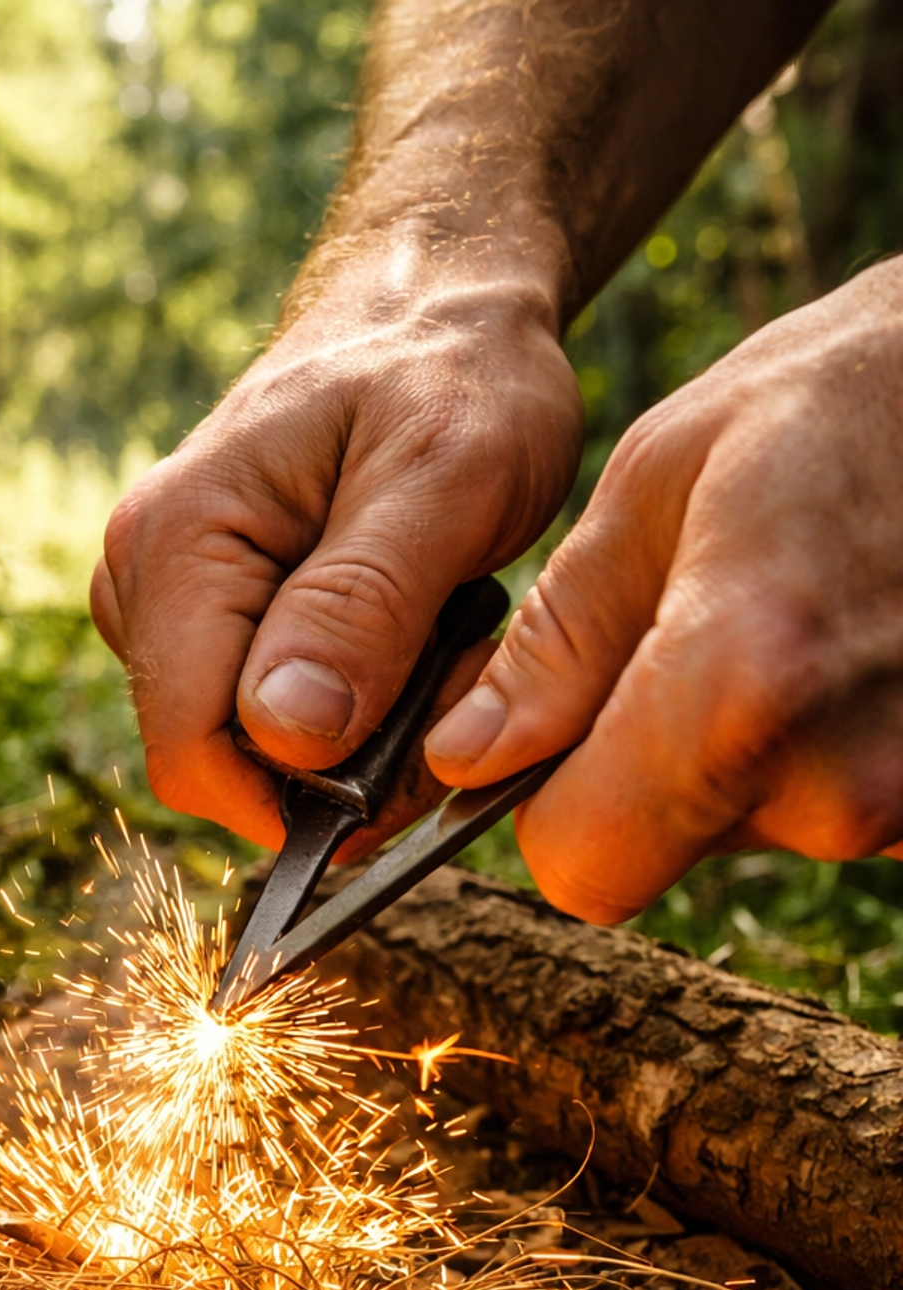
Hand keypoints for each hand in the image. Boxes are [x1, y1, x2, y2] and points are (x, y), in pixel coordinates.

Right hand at [90, 250, 581, 855]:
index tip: (416, 758)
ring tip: (442, 646)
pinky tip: (410, 646)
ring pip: (245, 752)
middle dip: (343, 766)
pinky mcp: (203, 621)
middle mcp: (140, 580)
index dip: (300, 795)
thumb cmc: (452, 372)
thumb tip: (287, 733)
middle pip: (217, 762)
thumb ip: (362, 606)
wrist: (439, 309)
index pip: (192, 750)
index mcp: (177, 544)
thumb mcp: (443, 476)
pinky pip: (262, 720)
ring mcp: (162, 604)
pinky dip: (349, 715)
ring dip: (357, 743)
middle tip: (456, 677)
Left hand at [424, 261, 902, 920]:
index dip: (548, 806)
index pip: (579, 864)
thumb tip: (465, 759)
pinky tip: (841, 649)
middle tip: (693, 634)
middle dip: (639, 769)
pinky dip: (809, 748)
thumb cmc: (828, 407)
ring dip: (731, 752)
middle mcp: (834, 782)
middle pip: (661, 849)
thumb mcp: (655, 485)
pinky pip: (821, 807)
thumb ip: (554, 645)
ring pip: (741, 829)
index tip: (560, 726)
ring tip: (784, 622)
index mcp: (739, 692)